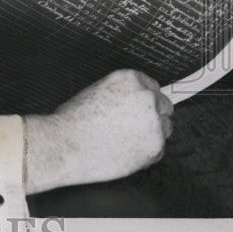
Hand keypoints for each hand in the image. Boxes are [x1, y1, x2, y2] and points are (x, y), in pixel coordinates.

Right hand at [22, 69, 172, 193]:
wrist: (67, 144)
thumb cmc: (74, 119)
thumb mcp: (97, 90)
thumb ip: (123, 93)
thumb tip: (136, 103)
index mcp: (130, 79)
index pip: (152, 87)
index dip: (144, 99)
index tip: (138, 109)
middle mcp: (146, 97)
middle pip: (164, 106)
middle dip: (153, 115)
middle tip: (134, 126)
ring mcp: (154, 123)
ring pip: (165, 128)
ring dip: (152, 133)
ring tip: (127, 140)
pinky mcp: (155, 147)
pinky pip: (159, 149)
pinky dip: (147, 152)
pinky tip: (126, 151)